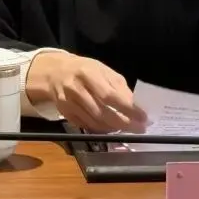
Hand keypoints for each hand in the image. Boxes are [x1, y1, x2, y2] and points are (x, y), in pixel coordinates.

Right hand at [26, 52, 147, 133]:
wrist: (55, 73)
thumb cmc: (85, 69)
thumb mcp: (103, 70)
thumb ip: (119, 86)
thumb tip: (135, 105)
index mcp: (88, 73)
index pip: (110, 95)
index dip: (127, 108)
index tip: (143, 117)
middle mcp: (76, 88)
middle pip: (101, 112)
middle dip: (123, 123)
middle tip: (139, 128)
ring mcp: (68, 103)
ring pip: (94, 122)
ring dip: (113, 128)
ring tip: (127, 128)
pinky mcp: (65, 113)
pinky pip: (86, 126)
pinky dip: (100, 129)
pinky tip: (111, 128)